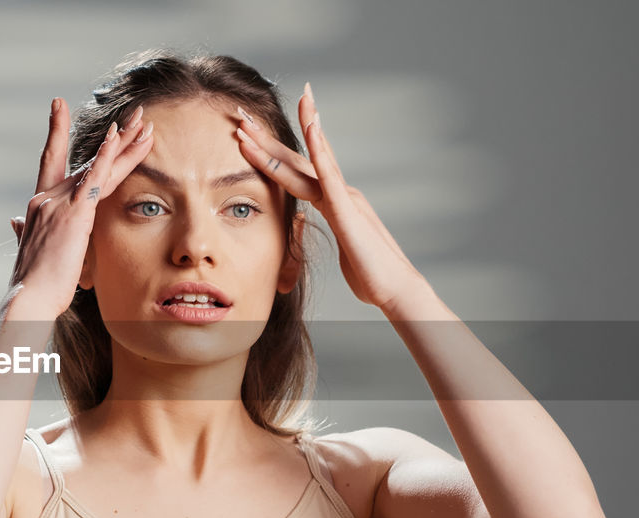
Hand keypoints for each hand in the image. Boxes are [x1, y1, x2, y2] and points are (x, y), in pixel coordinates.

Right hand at [7, 98, 154, 317]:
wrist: (28, 297)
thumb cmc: (31, 282)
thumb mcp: (27, 250)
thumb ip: (24, 231)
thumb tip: (16, 223)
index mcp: (39, 204)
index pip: (53, 161)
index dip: (58, 133)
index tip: (60, 106)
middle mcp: (47, 196)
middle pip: (87, 161)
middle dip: (114, 138)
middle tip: (132, 115)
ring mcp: (60, 203)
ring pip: (98, 166)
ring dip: (124, 142)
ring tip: (144, 121)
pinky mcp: (75, 214)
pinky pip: (95, 179)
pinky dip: (108, 157)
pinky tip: (120, 138)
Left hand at [234, 83, 428, 311]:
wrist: (396, 290)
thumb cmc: (370, 275)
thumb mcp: (342, 250)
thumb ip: (333, 234)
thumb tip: (326, 232)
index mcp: (334, 202)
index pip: (296, 171)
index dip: (271, 152)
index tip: (248, 134)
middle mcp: (339, 193)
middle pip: (297, 159)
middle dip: (267, 136)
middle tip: (242, 113)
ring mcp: (344, 198)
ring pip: (310, 160)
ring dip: (293, 131)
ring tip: (280, 104)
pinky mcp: (348, 211)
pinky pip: (330, 176)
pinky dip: (320, 150)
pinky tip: (312, 127)